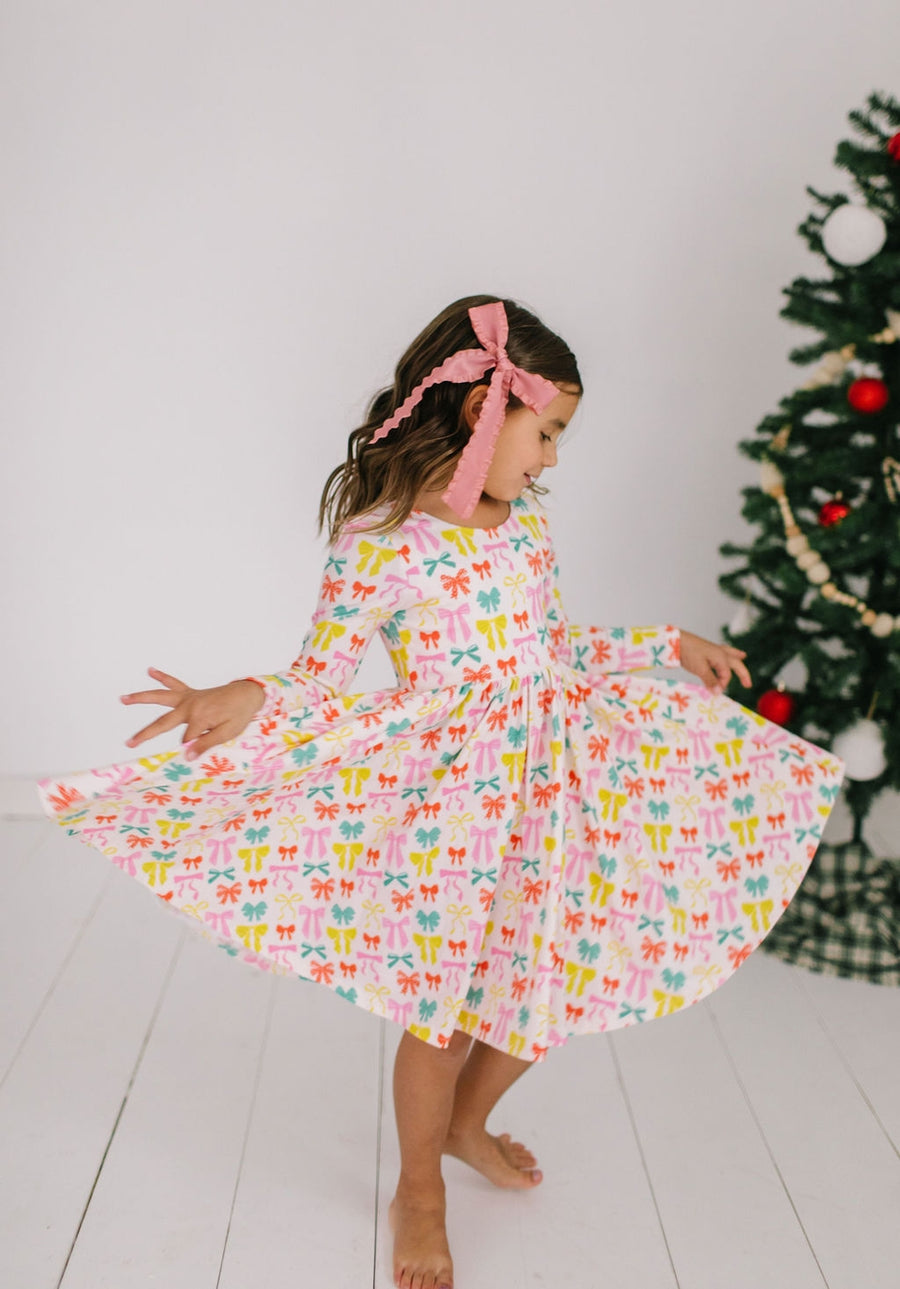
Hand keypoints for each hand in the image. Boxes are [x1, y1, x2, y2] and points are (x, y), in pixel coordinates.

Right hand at [120, 667, 265, 759]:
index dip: (192, 748)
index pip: (187, 740)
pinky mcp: (190, 693)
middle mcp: (189, 706)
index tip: (197, 752)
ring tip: (123, 698)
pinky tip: (151, 670)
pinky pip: (174, 683)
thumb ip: (206, 744)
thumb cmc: (239, 715)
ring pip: (160, 697)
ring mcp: (188, 698)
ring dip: (141, 698)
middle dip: (145, 734)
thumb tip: (186, 756)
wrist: (248, 695)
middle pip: (163, 723)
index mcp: (199, 718)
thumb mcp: (227, 733)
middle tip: (129, 743)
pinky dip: (162, 677)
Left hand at [678, 629, 751, 695]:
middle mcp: (721, 653)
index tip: (714, 691)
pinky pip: (722, 652)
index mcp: (721, 657)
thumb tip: (718, 692)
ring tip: (743, 657)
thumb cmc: (689, 653)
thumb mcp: (700, 669)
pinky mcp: (707, 650)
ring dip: (737, 659)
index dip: (722, 684)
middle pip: (736, 664)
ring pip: (730, 655)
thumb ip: (710, 680)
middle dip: (743, 674)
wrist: (675, 641)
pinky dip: (729, 652)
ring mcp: (714, 650)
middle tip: (748, 685)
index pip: (726, 675)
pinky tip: (730, 652)